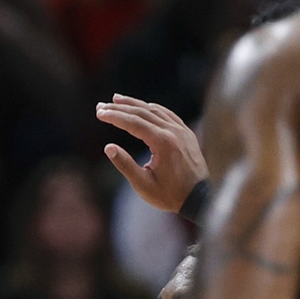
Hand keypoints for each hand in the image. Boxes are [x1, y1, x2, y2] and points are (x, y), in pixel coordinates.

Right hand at [98, 95, 207, 212]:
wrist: (200, 199)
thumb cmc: (171, 195)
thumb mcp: (144, 185)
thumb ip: (125, 165)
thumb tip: (108, 148)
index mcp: (163, 142)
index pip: (133, 123)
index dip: (114, 116)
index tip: (99, 113)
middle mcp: (173, 132)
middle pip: (142, 112)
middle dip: (119, 108)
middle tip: (101, 106)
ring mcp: (182, 131)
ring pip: (155, 110)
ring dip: (135, 104)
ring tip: (117, 100)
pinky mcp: (187, 133)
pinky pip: (167, 114)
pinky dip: (152, 109)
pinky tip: (143, 107)